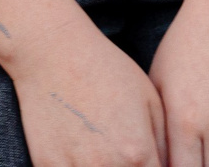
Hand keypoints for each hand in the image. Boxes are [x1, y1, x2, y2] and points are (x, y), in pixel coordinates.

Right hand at [8, 20, 169, 166]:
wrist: (52, 52)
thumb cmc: (106, 70)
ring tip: (103, 153)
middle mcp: (104, 166)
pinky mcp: (44, 165)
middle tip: (125, 155)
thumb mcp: (150, 100)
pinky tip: (82, 155)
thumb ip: (164, 145)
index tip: (151, 162)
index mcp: (136, 152)